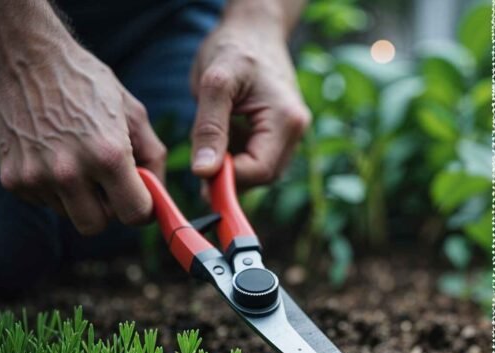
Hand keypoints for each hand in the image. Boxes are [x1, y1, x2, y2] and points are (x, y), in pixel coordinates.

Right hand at [0, 37, 163, 234]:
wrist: (26, 57)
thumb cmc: (87, 83)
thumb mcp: (133, 113)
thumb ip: (153, 156)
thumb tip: (160, 193)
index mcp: (108, 155)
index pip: (135, 214)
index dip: (142, 210)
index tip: (141, 200)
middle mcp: (70, 171)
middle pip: (97, 226)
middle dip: (108, 210)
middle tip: (109, 184)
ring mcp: (36, 177)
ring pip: (69, 214)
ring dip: (79, 198)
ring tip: (77, 160)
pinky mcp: (12, 179)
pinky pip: (44, 201)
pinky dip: (53, 188)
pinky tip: (53, 155)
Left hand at [189, 16, 310, 187]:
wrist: (254, 30)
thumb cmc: (234, 48)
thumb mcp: (214, 84)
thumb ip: (209, 128)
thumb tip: (204, 173)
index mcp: (287, 120)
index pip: (260, 170)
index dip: (228, 179)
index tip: (198, 172)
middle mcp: (296, 132)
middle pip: (263, 176)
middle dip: (230, 175)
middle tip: (199, 163)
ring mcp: (290, 134)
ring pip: (260, 171)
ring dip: (232, 167)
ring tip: (210, 143)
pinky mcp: (280, 135)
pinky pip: (258, 159)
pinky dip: (236, 157)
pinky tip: (222, 138)